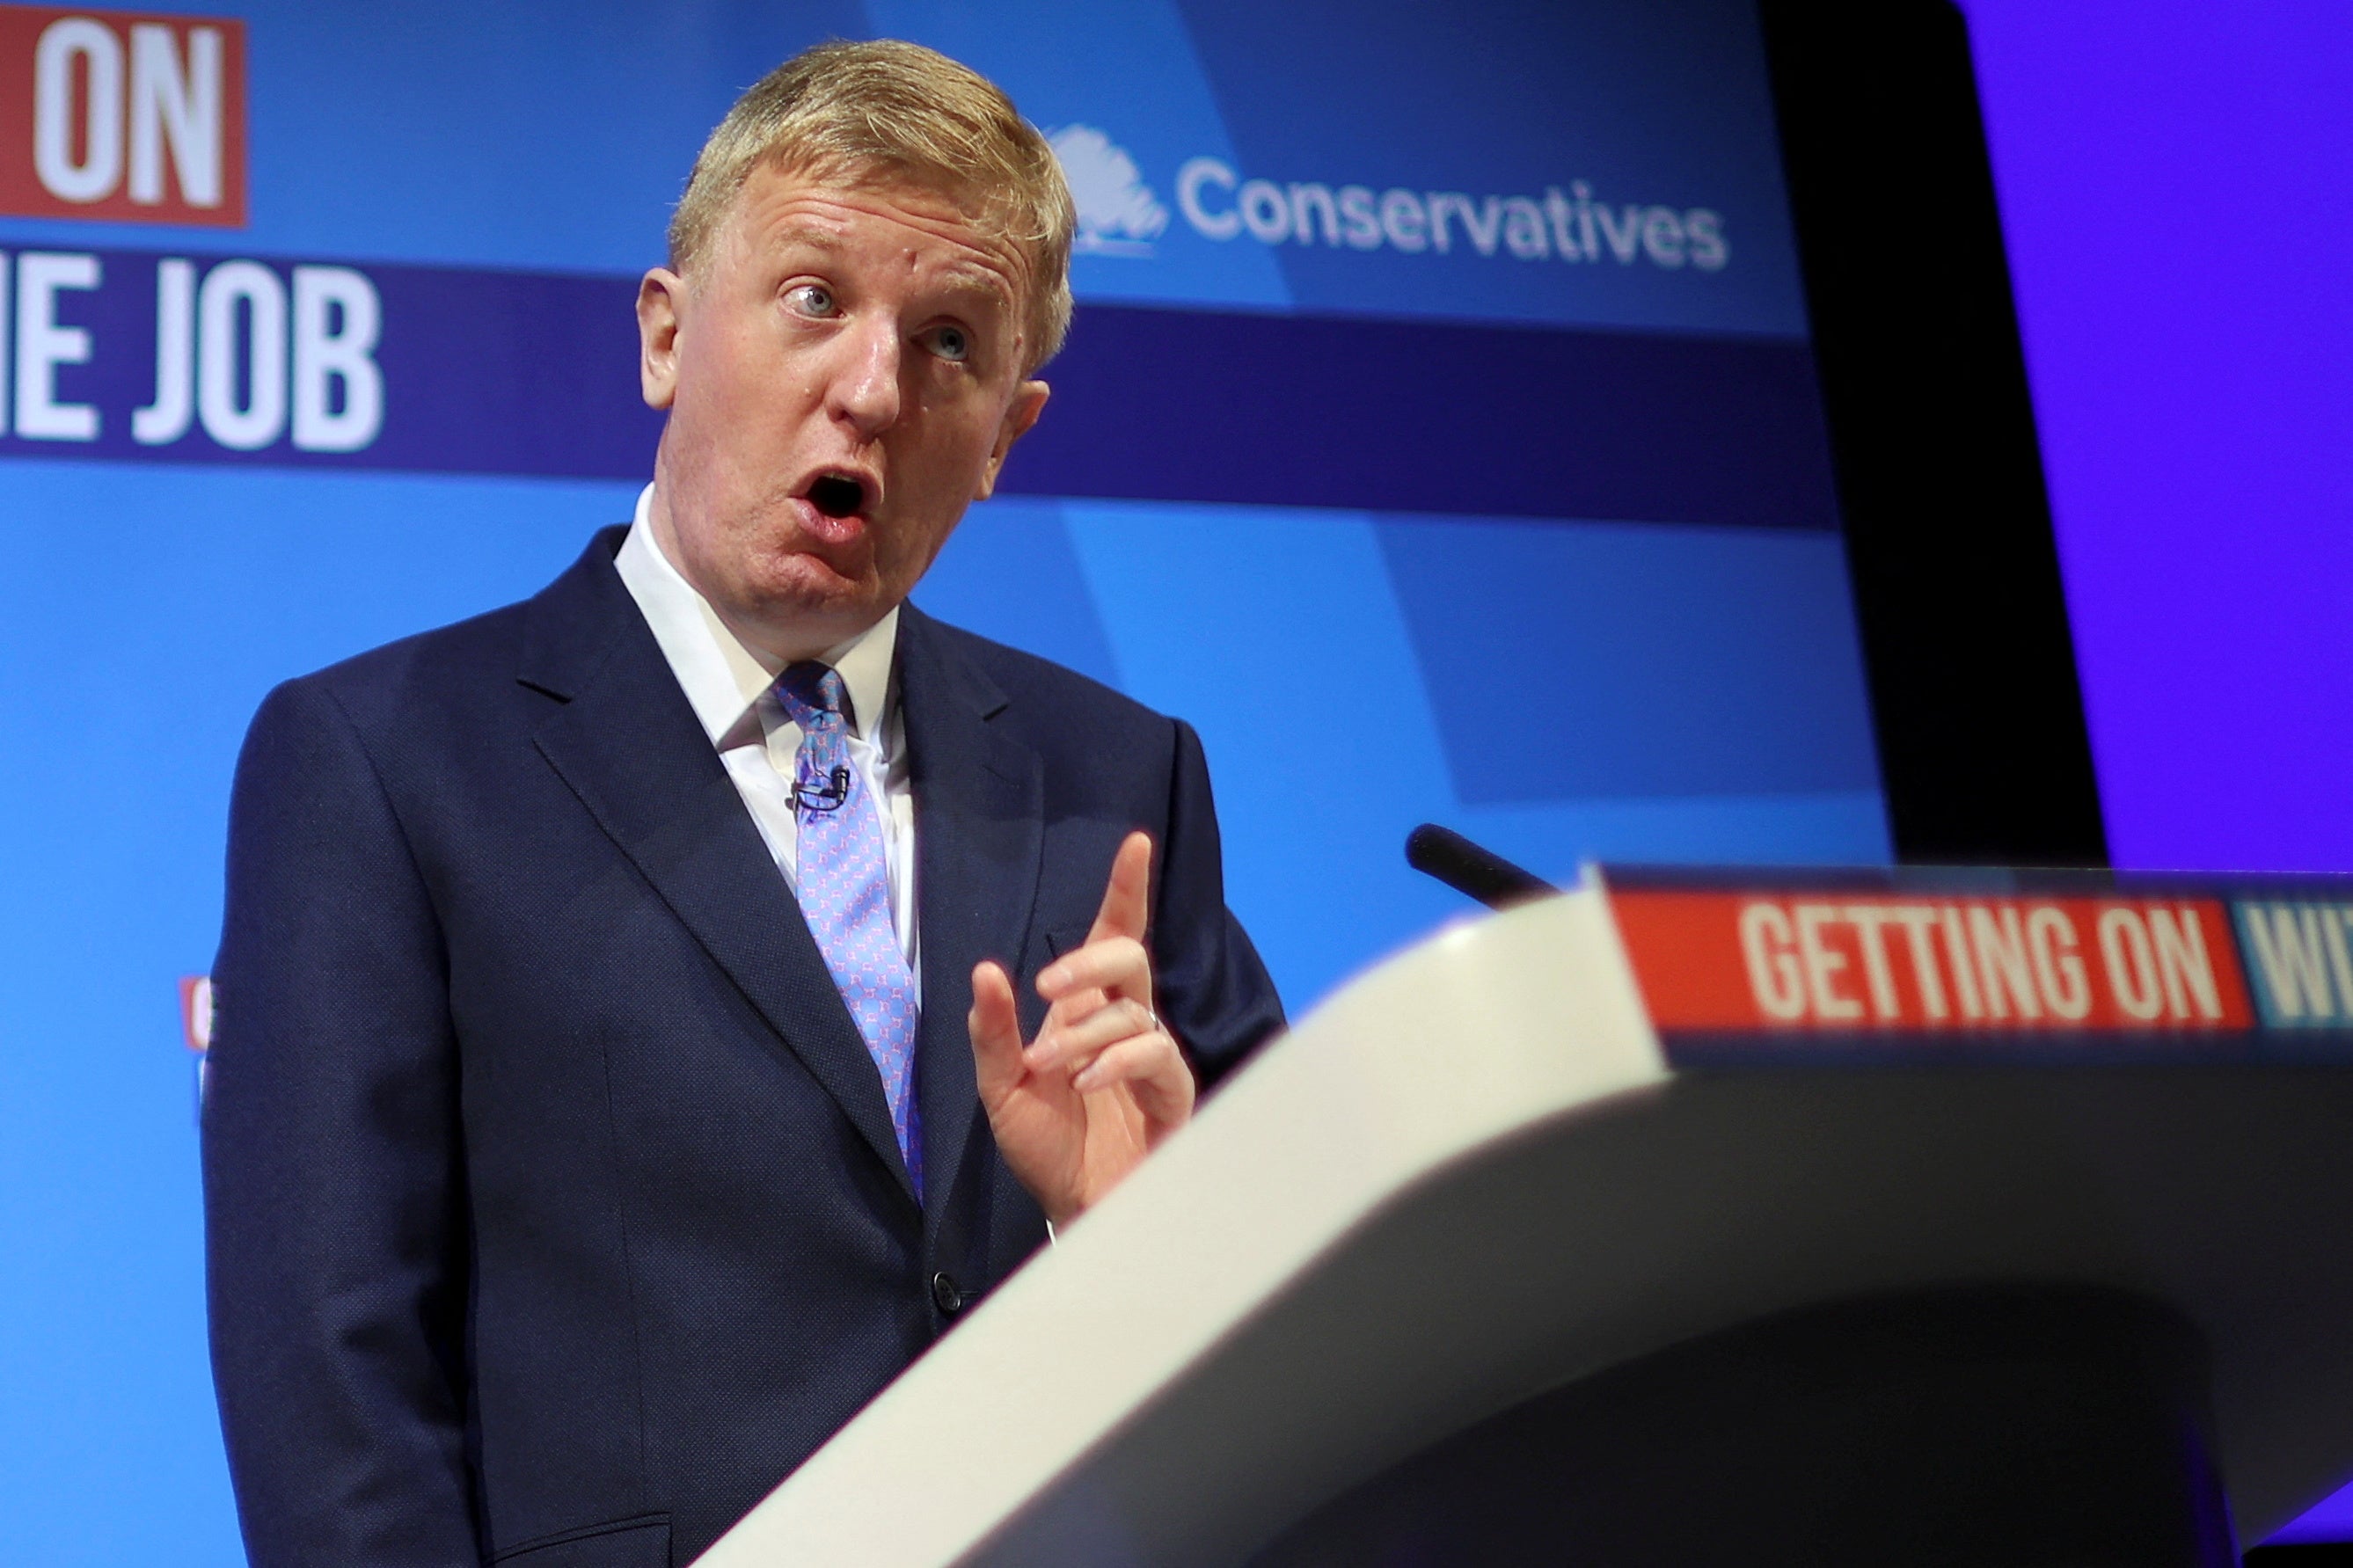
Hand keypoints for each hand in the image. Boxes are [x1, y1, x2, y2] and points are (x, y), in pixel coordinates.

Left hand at [968, 831, 1195, 1228]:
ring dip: (1085, 1031)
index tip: (1135, 843)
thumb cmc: (1045, 1149)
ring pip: (1134, 1006)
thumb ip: (993, 1033)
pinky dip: (1117, 1060)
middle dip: (1089, 960)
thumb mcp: (1001, 1090)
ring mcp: (1151, 1056)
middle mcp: (1123, 1024)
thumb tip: (986, 971)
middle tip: (1046, 985)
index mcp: (1084, 1012)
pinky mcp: (1172, 1092)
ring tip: (1051, 1067)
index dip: (1126, 890)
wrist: (1073, 1210)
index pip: (1112, 937)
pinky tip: (1089, 1081)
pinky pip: (1155, 1052)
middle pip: (1127, 955)